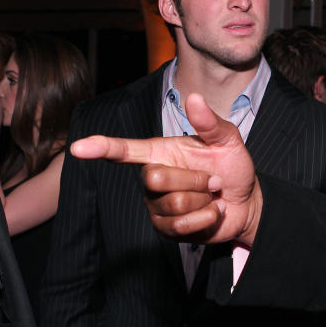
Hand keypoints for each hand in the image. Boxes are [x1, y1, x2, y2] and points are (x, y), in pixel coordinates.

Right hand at [69, 93, 262, 244]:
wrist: (246, 202)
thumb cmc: (232, 166)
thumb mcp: (227, 139)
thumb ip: (209, 122)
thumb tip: (193, 98)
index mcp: (161, 151)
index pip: (125, 150)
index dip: (101, 148)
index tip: (79, 148)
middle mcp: (153, 177)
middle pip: (154, 179)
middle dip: (193, 179)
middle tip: (212, 180)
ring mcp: (157, 205)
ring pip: (173, 204)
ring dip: (203, 200)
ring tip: (212, 195)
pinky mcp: (166, 229)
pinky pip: (181, 226)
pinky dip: (206, 218)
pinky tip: (212, 212)